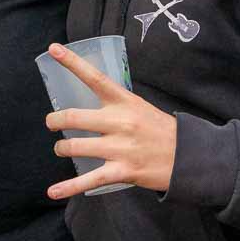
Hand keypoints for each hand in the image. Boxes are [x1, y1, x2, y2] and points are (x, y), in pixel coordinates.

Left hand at [41, 44, 177, 197]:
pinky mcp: (122, 171)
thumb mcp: (139, 107)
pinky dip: (68, 187)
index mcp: (125, 101)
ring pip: (75, 147)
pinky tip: (53, 191)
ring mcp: (120, 148)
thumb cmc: (160, 130)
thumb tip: (88, 101)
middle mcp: (120, 122)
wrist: (188, 156)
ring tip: (62, 149)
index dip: (72, 63)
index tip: (53, 49)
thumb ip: (115, 104)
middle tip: (51, 122)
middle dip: (54, 120)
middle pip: (74, 117)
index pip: (94, 77)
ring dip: (62, 148)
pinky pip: (88, 180)